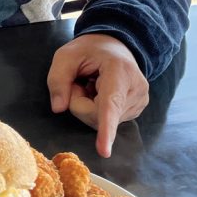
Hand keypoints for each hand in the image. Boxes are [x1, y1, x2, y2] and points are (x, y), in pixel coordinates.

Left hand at [46, 33, 148, 158]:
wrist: (115, 45)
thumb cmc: (90, 50)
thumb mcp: (66, 56)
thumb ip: (58, 79)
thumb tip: (59, 108)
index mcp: (119, 71)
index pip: (110, 104)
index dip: (106, 129)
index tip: (104, 151)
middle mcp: (136, 89)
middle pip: (95, 116)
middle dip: (79, 102)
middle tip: (82, 82)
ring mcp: (139, 102)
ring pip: (99, 121)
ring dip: (88, 105)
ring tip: (94, 84)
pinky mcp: (136, 110)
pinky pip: (106, 121)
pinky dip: (97, 109)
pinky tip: (101, 92)